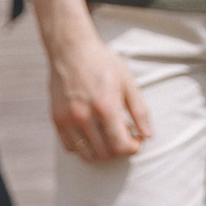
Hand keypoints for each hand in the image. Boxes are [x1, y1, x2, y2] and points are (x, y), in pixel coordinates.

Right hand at [46, 29, 156, 162]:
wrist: (71, 49)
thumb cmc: (103, 63)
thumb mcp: (128, 83)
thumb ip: (139, 111)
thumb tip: (148, 135)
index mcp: (106, 106)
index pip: (120, 145)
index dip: (132, 148)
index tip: (136, 140)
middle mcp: (85, 116)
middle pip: (105, 154)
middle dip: (119, 150)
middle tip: (124, 136)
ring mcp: (68, 119)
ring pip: (87, 155)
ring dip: (102, 152)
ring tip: (108, 137)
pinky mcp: (57, 119)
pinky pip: (70, 147)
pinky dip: (84, 147)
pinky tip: (92, 134)